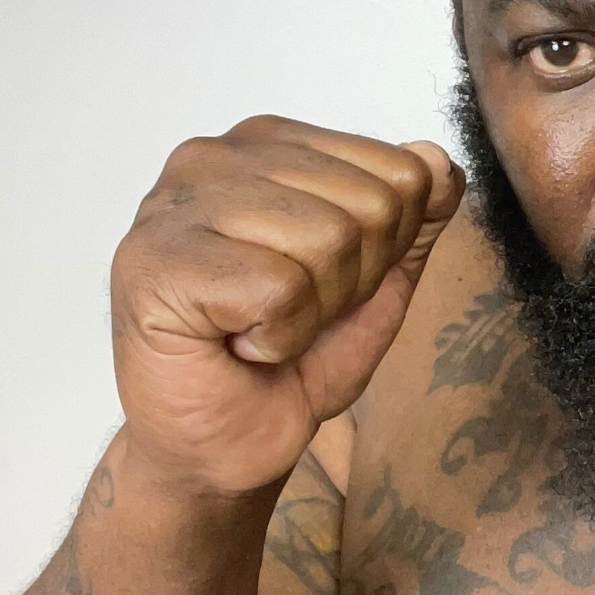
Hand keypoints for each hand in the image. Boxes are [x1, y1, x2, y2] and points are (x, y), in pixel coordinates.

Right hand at [111, 115, 464, 494]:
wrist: (220, 448)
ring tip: (261, 328)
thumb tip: (438, 162)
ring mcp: (174, 205)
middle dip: (353, 283)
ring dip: (313, 313)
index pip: (400, 169)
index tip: (327, 285)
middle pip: (370, 205)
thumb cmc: (286, 363)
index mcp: (266, 145)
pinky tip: (235, 344)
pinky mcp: (155, 262)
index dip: (387, 249)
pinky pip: (280, 288)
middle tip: (291, 316)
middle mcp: (213, 157)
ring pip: (328, 240)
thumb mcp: (376, 283)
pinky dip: (278, 338)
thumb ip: (412, 220)